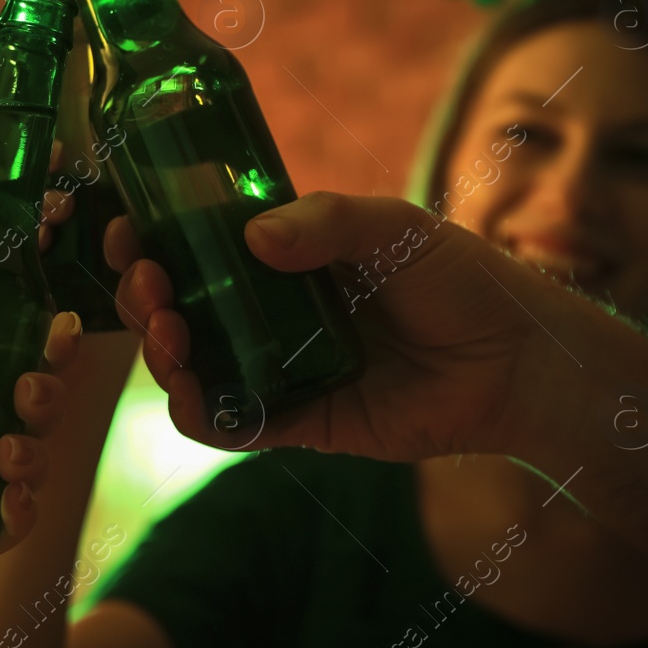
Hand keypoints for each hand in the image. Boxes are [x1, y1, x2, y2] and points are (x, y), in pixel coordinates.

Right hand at [106, 192, 584, 462]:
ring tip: (165, 328)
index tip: (129, 227)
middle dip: (143, 294)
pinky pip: (231, 425)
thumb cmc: (462, 279)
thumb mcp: (393, 227)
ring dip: (159, 349)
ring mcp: (280, 368)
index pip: (196, 246)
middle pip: (178, 307)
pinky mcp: (299, 423)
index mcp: (283, 258)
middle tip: (146, 279)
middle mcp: (270, 313)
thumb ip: (327, 222)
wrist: (518, 362)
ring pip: (191, 366)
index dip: (153, 238)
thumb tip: (251, 236)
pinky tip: (188, 389)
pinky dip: (197, 412)